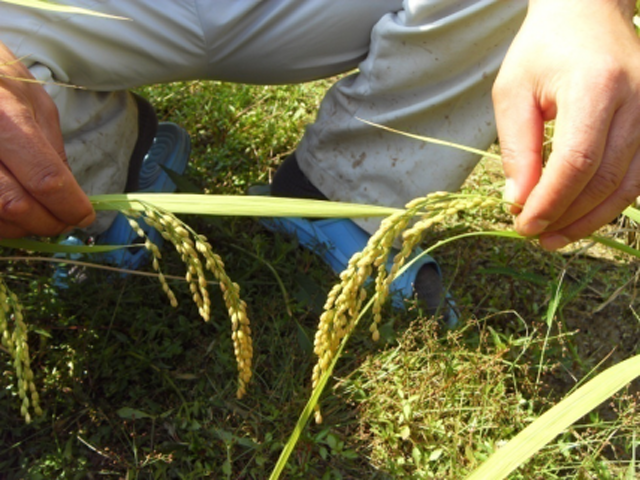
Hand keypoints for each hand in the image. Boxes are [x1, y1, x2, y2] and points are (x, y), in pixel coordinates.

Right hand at [0, 41, 93, 238]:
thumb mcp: (34, 102)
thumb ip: (52, 150)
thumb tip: (70, 195)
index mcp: (6, 118)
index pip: (46, 179)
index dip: (69, 206)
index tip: (84, 216)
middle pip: (16, 206)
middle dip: (47, 223)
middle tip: (61, 221)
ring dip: (20, 228)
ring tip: (34, 214)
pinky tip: (7, 211)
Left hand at [493, 0, 639, 249]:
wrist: (587, 12)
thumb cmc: (543, 50)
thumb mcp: (513, 92)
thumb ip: (517, 147)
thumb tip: (519, 200)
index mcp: (596, 86)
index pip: (577, 162)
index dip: (551, 202)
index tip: (523, 224)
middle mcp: (637, 100)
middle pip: (605, 179)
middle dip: (567, 216)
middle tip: (533, 234)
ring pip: (628, 186)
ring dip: (589, 219)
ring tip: (554, 237)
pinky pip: (638, 176)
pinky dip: (608, 203)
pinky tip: (579, 217)